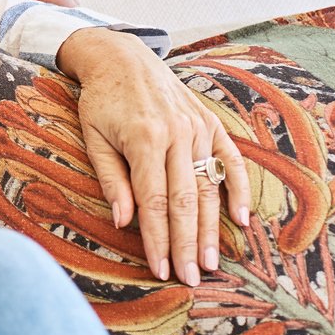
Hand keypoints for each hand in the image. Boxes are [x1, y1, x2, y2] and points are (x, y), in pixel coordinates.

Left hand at [58, 28, 251, 287]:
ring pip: (209, 186)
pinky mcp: (211, 123)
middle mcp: (177, 134)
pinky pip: (232, 159)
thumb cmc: (101, 100)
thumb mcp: (93, 136)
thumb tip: (123, 221)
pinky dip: (238, 189)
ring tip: (210, 261)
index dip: (158, 238)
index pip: (154, 201)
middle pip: (185, 201)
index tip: (160, 269)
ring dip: (211, 228)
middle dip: (187, 244)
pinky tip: (241, 219)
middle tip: (191, 278)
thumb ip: (110, 178)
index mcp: (144, 138)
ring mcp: (198, 128)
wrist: (122, 56)